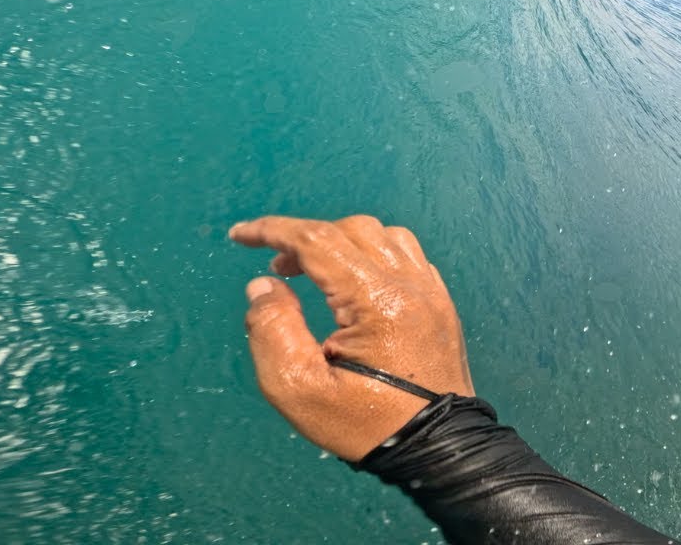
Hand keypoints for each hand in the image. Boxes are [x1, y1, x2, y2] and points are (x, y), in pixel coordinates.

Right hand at [229, 215, 474, 460]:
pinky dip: (374, 255)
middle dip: (305, 240)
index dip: (273, 231)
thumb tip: (264, 284)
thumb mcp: (299, 389)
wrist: (437, 449)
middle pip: (351, 230)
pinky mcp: (441, 304)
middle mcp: (411, 285)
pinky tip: (356, 285)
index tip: (239, 235)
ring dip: (343, 242)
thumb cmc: (365, 426)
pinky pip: (407, 256)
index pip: (318, 241)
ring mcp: (432, 292)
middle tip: (278, 271)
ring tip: (316, 275)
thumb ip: (272, 330)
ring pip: (384, 236)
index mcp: (377, 301)